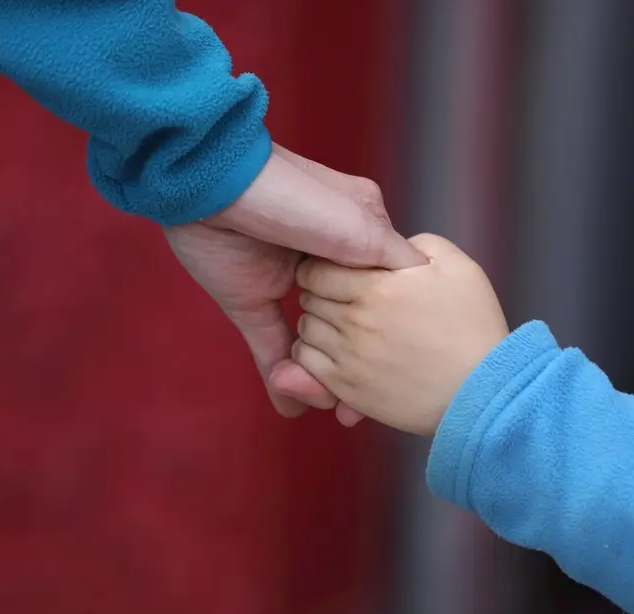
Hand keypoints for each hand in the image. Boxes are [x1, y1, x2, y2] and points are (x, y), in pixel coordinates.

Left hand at [165, 144, 426, 421]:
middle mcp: (324, 260)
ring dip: (322, 379)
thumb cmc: (291, 194)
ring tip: (336, 410)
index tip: (404, 369)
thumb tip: (423, 282)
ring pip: (314, 342)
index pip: (383, 293)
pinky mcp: (248, 299)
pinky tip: (293, 410)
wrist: (210, 183)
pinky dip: (282, 378)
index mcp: (357, 234)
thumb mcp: (358, 222)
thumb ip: (391, 256)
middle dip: (358, 367)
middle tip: (362, 406)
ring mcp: (285, 281)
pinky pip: (270, 346)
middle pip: (349, 324)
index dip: (394, 333)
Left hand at [292, 234, 508, 435]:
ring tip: (342, 323)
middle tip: (342, 296)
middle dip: (319, 292)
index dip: (322, 265)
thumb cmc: (473, 326)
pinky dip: (311, 353)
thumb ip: (416, 245)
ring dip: (317, 321)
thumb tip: (386, 245)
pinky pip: (306, 363)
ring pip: (305, 329)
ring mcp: (348, 357)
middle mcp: (356, 321)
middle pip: (308, 297)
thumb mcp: (456, 267)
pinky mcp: (348, 388)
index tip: (338, 271)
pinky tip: (335, 349)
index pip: (316, 268)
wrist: (481, 389)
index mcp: (377, 287)